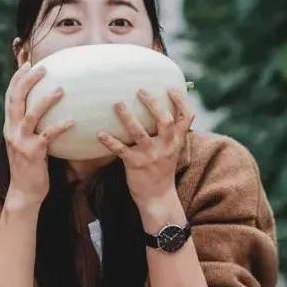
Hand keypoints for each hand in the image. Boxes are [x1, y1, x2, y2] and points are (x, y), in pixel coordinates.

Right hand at [3, 62, 75, 205]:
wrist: (24, 191)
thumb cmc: (30, 164)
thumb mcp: (24, 141)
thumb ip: (30, 124)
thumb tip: (43, 107)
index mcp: (9, 126)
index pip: (10, 96)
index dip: (17, 78)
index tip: (27, 62)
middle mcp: (11, 131)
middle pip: (16, 100)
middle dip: (27, 81)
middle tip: (42, 68)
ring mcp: (20, 142)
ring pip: (31, 115)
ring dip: (45, 100)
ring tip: (61, 89)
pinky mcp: (32, 153)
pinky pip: (47, 136)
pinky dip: (60, 126)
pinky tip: (73, 121)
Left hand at [96, 86, 195, 207]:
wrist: (158, 198)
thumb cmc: (162, 170)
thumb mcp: (171, 150)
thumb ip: (168, 134)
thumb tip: (161, 111)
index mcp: (176, 141)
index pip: (186, 118)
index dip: (180, 101)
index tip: (170, 87)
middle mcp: (166, 146)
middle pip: (164, 121)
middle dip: (153, 104)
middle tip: (140, 90)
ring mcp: (150, 155)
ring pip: (139, 133)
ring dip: (127, 117)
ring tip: (118, 104)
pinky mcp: (135, 164)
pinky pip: (121, 150)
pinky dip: (110, 141)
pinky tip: (100, 134)